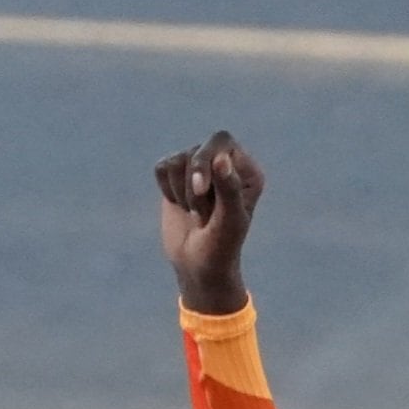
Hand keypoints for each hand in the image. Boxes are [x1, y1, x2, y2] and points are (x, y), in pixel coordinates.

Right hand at [156, 131, 264, 315]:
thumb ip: (228, 188)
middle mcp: (226, 164)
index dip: (206, 163)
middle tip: (198, 212)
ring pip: (177, 160)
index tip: (201, 190)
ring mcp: (201, 170)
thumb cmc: (221, 247)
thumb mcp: (229, 221)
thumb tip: (221, 157)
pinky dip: (167, 190)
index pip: (221, 142)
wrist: (198, 267)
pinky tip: (181, 206)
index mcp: (247, 170)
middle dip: (192, 180)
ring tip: (196, 214)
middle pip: (197, 149)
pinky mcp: (177, 177)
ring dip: (182, 193)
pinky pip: (162, 168)